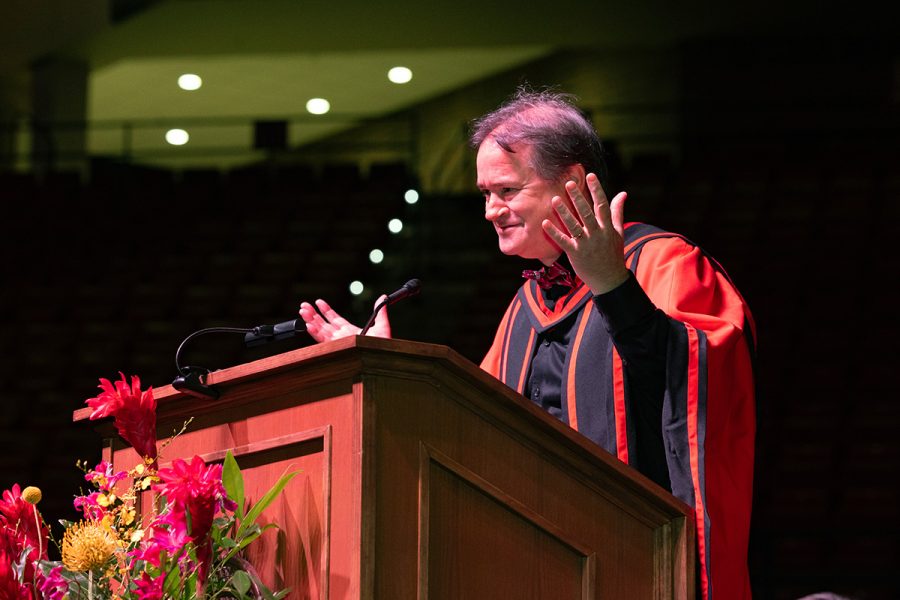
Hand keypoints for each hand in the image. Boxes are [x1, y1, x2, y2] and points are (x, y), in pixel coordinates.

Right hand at [298, 297, 391, 342]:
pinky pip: (323, 340)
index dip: (326, 310)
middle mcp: (342, 337)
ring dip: (311, 321)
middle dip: (313, 314)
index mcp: (350, 331)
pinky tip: (309, 325)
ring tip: (303, 311)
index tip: (318, 302)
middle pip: (324, 324)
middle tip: (304, 305)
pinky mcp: (337, 347)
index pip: (335, 319)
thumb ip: (380, 311)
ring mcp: (339, 342)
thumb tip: (383, 297)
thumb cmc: (383, 345)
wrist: (383, 355)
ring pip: (321, 330)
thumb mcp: (382, 325)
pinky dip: (315, 333)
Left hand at [541, 172, 629, 294]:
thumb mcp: (618, 232)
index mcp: (608, 227)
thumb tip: (623, 193)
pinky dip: (554, 232)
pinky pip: (563, 241)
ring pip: (574, 225)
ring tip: (555, 199)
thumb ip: (618, 212)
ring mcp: (586, 244)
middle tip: (569, 183)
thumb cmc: (613, 254)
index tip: (591, 175)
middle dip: (578, 197)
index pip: (602, 205)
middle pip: (587, 213)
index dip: (596, 190)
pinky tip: (545, 222)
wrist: (610, 280)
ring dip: (564, 212)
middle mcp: (597, 234)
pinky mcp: (576, 254)